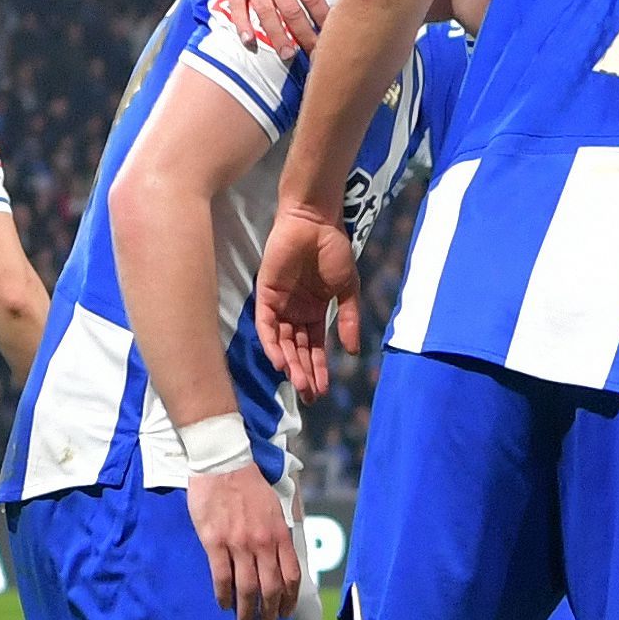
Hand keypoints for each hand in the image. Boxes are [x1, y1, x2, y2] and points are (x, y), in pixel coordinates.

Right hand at [189, 463, 298, 619]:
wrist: (223, 463)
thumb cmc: (249, 486)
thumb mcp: (275, 509)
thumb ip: (279, 535)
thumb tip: (281, 560)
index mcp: (280, 534)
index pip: (291, 576)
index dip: (289, 600)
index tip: (285, 613)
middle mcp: (263, 543)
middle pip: (271, 588)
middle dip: (270, 613)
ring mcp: (238, 544)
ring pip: (247, 588)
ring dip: (246, 611)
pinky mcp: (215, 542)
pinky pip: (221, 577)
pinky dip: (224, 595)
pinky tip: (224, 605)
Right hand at [210, 0, 345, 55]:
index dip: (322, 18)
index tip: (332, 35)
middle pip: (290, 10)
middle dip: (304, 35)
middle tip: (315, 55)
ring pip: (265, 12)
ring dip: (276, 36)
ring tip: (288, 54)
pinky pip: (236, 4)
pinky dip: (242, 24)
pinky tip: (250, 40)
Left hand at [255, 205, 359, 397]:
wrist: (315, 223)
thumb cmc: (333, 250)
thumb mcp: (347, 289)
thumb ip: (348, 319)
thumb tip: (353, 351)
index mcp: (314, 312)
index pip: (314, 348)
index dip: (318, 369)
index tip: (323, 391)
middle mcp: (295, 313)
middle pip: (297, 350)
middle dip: (303, 373)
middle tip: (309, 396)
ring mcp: (280, 305)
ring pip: (282, 343)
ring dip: (290, 364)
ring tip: (299, 384)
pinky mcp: (266, 295)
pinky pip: (267, 326)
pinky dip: (272, 344)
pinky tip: (281, 361)